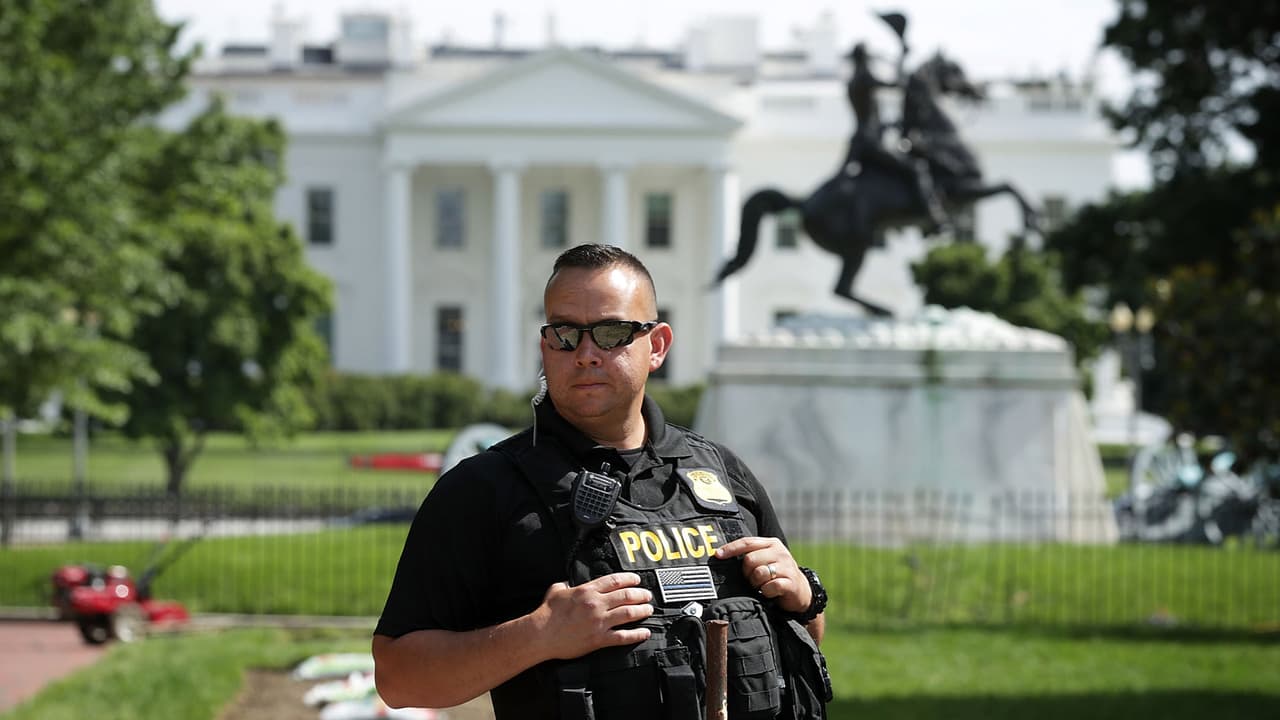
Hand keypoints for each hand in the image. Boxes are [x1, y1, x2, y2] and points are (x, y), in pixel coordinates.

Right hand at [533, 572, 653, 659]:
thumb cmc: (547, 613)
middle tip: (647, 595)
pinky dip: (636, 634)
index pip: (614, 581)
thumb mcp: (556, 591)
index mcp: (587, 590)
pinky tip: (645, 632)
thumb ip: (565, 585)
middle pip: (626, 596)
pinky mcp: (599, 639)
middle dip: (640, 595)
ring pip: (628, 614)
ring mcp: (599, 622)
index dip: (629, 579)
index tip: (637, 580)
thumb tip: (567, 583)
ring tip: (649, 609)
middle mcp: (596, 604)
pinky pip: (623, 636)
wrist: (541, 634)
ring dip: (642, 611)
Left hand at [715, 537, 811, 614]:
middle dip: (746, 573)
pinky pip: (770, 586)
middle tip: (752, 580)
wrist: (802, 591)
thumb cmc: (777, 575)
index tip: (718, 555)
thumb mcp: (766, 560)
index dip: (731, 548)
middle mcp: (780, 552)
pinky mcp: (791, 582)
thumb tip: (723, 557)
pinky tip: (770, 593)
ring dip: (756, 583)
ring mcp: (787, 566)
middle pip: (750, 559)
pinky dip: (766, 592)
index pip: (747, 542)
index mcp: (771, 544)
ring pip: (759, 573)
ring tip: (761, 586)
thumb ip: (751, 556)